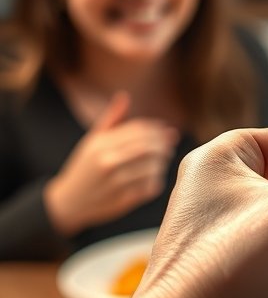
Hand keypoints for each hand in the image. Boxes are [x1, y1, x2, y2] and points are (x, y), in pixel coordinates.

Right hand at [43, 91, 179, 234]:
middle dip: (163, 146)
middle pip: (148, 148)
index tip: (165, 132)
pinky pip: (151, 187)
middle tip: (168, 147)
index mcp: (101, 144)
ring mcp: (116, 182)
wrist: (69, 201)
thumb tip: (125, 96)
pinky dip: (156, 182)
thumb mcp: (92, 140)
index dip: (156, 129)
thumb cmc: (84, 166)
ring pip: (153, 168)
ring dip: (161, 164)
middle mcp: (107, 161)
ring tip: (160, 162)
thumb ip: (112, 119)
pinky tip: (152, 179)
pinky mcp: (123, 200)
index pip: (139, 130)